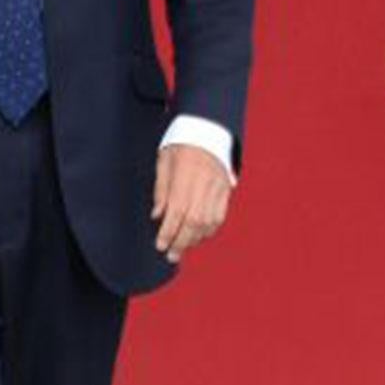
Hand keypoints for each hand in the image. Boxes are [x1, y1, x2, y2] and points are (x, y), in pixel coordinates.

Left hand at [152, 144, 232, 263]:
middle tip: (171, 256)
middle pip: (193, 222)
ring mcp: (218, 188)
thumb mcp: (163, 163)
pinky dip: (210, 229)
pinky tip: (200, 236)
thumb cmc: (179, 145)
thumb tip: (157, 216)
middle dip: (181, 242)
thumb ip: (161, 190)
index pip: (176, 212)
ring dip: (195, 239)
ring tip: (183, 248)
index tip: (160, 245)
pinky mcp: (226, 189)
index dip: (168, 232)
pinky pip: (220, 215)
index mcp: (185, 177)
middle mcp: (203, 185)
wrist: (207, 128)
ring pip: (208, 221)